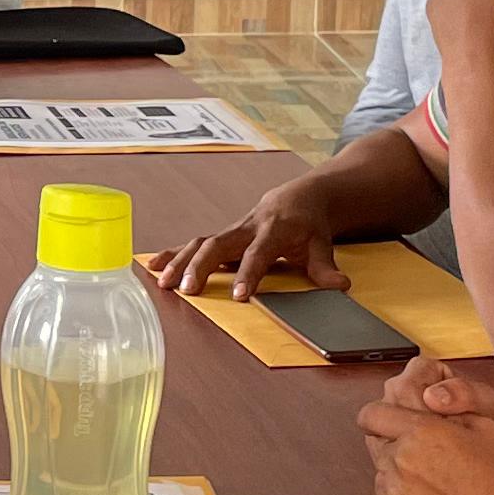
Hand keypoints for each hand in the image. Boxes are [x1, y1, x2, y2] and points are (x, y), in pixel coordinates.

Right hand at [143, 174, 347, 300]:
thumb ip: (325, 267)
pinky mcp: (222, 236)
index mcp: (273, 230)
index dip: (249, 273)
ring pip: (201, 242)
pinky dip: (173, 254)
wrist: (298, 198)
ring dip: (180, 261)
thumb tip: (340, 285)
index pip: (258, 253)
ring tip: (162, 282)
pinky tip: (153, 265)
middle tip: (188, 289)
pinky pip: (194, 243)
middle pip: (219, 244)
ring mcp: (232, 231)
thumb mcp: (322, 244)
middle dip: (201, 266)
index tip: (240, 296)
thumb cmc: (308, 225)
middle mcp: (248, 228)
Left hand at [359, 361, 493, 494]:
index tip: (386, 422)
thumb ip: (446, 409)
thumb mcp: (484, 425)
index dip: (379, 416)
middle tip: (430, 461)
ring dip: (401, 480)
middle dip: (397, 449)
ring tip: (439, 489)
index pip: (372, 415)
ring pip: (384, 481)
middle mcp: (400, 463)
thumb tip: (427, 401)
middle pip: (379, 448)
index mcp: (419, 433)